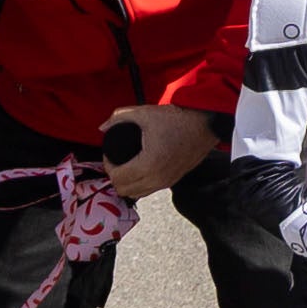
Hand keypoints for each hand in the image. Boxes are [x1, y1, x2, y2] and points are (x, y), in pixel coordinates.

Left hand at [95, 104, 218, 202]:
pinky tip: (138, 170)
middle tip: (115, 161)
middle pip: (124, 190)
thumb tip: (102, 127)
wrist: (204, 125)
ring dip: (127, 183)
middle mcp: (157, 178)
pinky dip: (139, 184)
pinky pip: (148, 191)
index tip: (109, 155)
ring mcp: (166, 182)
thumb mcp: (145, 113)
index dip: (108, 166)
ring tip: (125, 166)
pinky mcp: (172, 181)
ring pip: (136, 194)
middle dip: (115, 176)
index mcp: (148, 164)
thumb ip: (120, 117)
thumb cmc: (177, 119)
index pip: (117, 178)